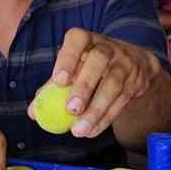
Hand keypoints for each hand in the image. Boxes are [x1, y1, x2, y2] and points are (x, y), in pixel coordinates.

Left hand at [35, 28, 163, 138]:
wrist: (134, 64)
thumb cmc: (92, 67)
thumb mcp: (74, 69)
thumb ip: (53, 88)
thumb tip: (34, 112)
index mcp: (87, 39)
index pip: (77, 39)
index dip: (68, 58)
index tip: (59, 80)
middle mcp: (108, 47)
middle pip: (99, 61)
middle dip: (84, 86)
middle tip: (71, 109)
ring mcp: (125, 63)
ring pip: (113, 85)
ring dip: (96, 110)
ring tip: (79, 130)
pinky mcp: (136, 81)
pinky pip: (122, 101)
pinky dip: (106, 118)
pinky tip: (92, 131)